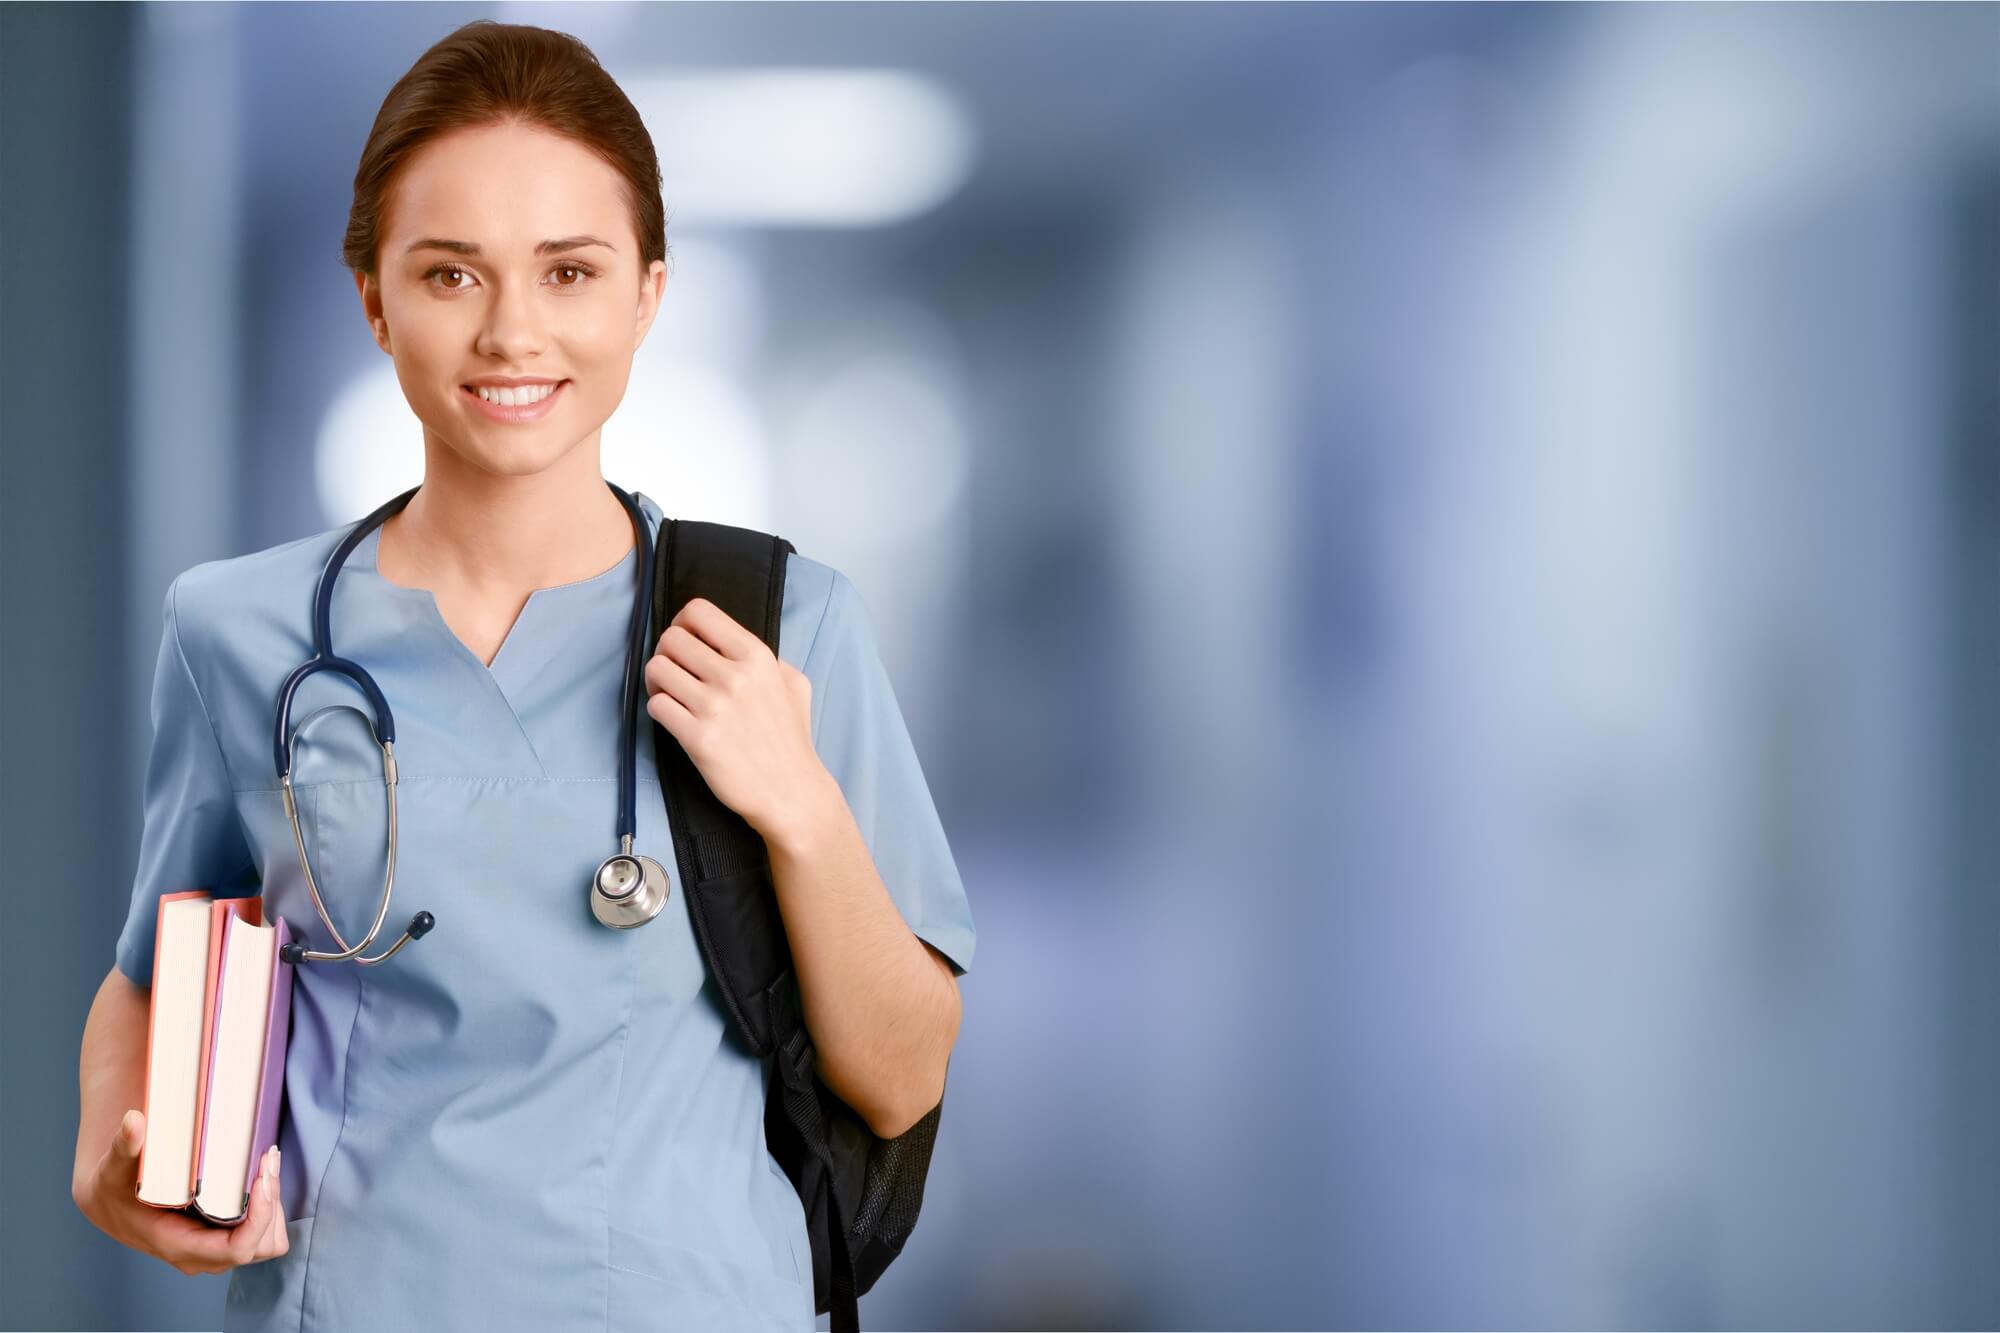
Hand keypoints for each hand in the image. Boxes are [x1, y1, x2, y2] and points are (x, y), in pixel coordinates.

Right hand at [73, 1109, 290, 1274]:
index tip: (263, 1176)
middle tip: (266, 1161)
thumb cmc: (114, 1187)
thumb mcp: (114, 1166)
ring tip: (265, 1167)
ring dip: (274, 1206)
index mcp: (178, 1244)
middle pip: (262, 1245)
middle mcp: (201, 1256)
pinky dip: (269, 1208)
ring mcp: (214, 1250)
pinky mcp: (223, 1238)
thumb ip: (125, 1146)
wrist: (111, 1203)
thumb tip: (133, 1121)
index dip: (260, 1216)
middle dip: (271, 1204)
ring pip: (268, 1242)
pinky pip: (263, 1233)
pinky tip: (259, 1178)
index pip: (236, 1249)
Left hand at [643, 596, 827, 837]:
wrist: (790, 791)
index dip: (683, 623)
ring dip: (657, 682)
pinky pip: (656, 706)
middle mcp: (735, 676)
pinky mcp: (698, 738)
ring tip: (671, 696)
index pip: (699, 611)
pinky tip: (674, 718)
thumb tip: (728, 640)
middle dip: (666, 654)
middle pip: (670, 639)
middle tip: (675, 673)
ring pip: (656, 669)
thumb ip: (765, 657)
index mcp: (757, 656)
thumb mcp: (793, 683)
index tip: (686, 641)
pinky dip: (659, 710)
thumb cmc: (790, 738)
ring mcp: (715, 707)